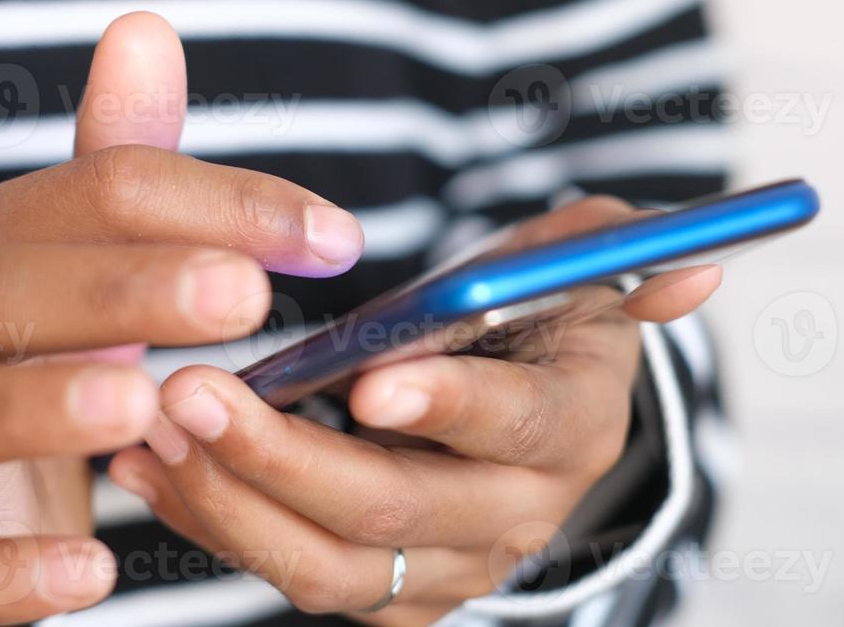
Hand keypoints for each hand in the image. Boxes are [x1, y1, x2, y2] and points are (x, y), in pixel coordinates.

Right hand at [0, 13, 366, 625]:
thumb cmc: (40, 345)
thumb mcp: (81, 250)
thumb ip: (123, 160)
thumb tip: (146, 28)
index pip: (99, 190)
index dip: (221, 205)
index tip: (335, 239)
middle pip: (12, 287)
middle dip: (130, 285)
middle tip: (246, 297)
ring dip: (44, 406)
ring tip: (147, 403)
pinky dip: (6, 571)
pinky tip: (90, 568)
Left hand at [107, 196, 721, 624]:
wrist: (514, 399)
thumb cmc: (535, 311)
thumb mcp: (580, 264)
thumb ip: (621, 251)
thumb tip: (696, 268)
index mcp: (572, 423)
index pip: (517, 427)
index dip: (450, 405)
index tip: (367, 378)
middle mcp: (517, 514)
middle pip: (398, 511)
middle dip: (285, 457)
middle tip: (187, 391)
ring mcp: (449, 566)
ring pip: (330, 566)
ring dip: (230, 501)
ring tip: (148, 428)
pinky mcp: (389, 592)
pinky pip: (290, 574)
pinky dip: (216, 524)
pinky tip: (147, 468)